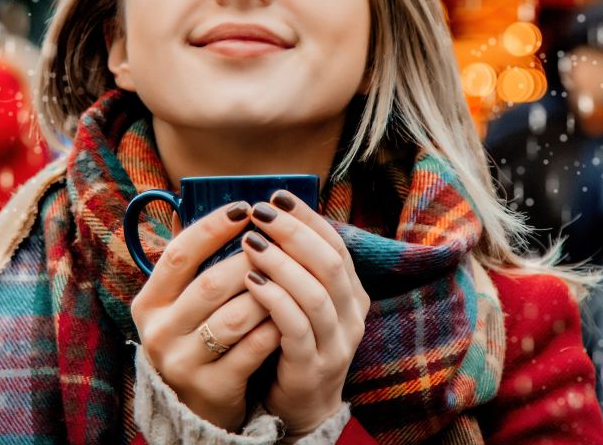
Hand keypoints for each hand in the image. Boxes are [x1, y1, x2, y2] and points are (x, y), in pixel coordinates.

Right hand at [131, 201, 281, 431]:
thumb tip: (213, 206)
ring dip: (268, 294)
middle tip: (280, 243)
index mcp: (149, 303)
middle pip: (211, 284)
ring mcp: (182, 362)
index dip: (212, 227)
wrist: (193, 409)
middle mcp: (159, 332)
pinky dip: (273, 328)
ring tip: (290, 277)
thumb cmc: (196, 339)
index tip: (245, 208)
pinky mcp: (210, 387)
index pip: (179, 254)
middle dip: (252, 260)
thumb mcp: (180, 305)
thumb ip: (193, 263)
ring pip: (234, 317)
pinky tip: (288, 315)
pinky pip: (251, 349)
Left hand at [241, 190, 370, 438]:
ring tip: (250, 242)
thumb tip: (266, 213)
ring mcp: (336, 343)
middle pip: (329, 263)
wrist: (300, 406)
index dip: (307, 217)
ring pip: (315, 293)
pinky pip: (296, 327)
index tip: (276, 196)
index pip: (336, 244)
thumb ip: (293, 265)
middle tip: (259, 212)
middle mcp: (352, 315)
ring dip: (281, 262)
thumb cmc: (292, 342)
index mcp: (352, 293)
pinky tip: (250, 280)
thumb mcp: (302, 300)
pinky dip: (274, 299)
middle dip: (293, 232)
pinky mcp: (313, 366)